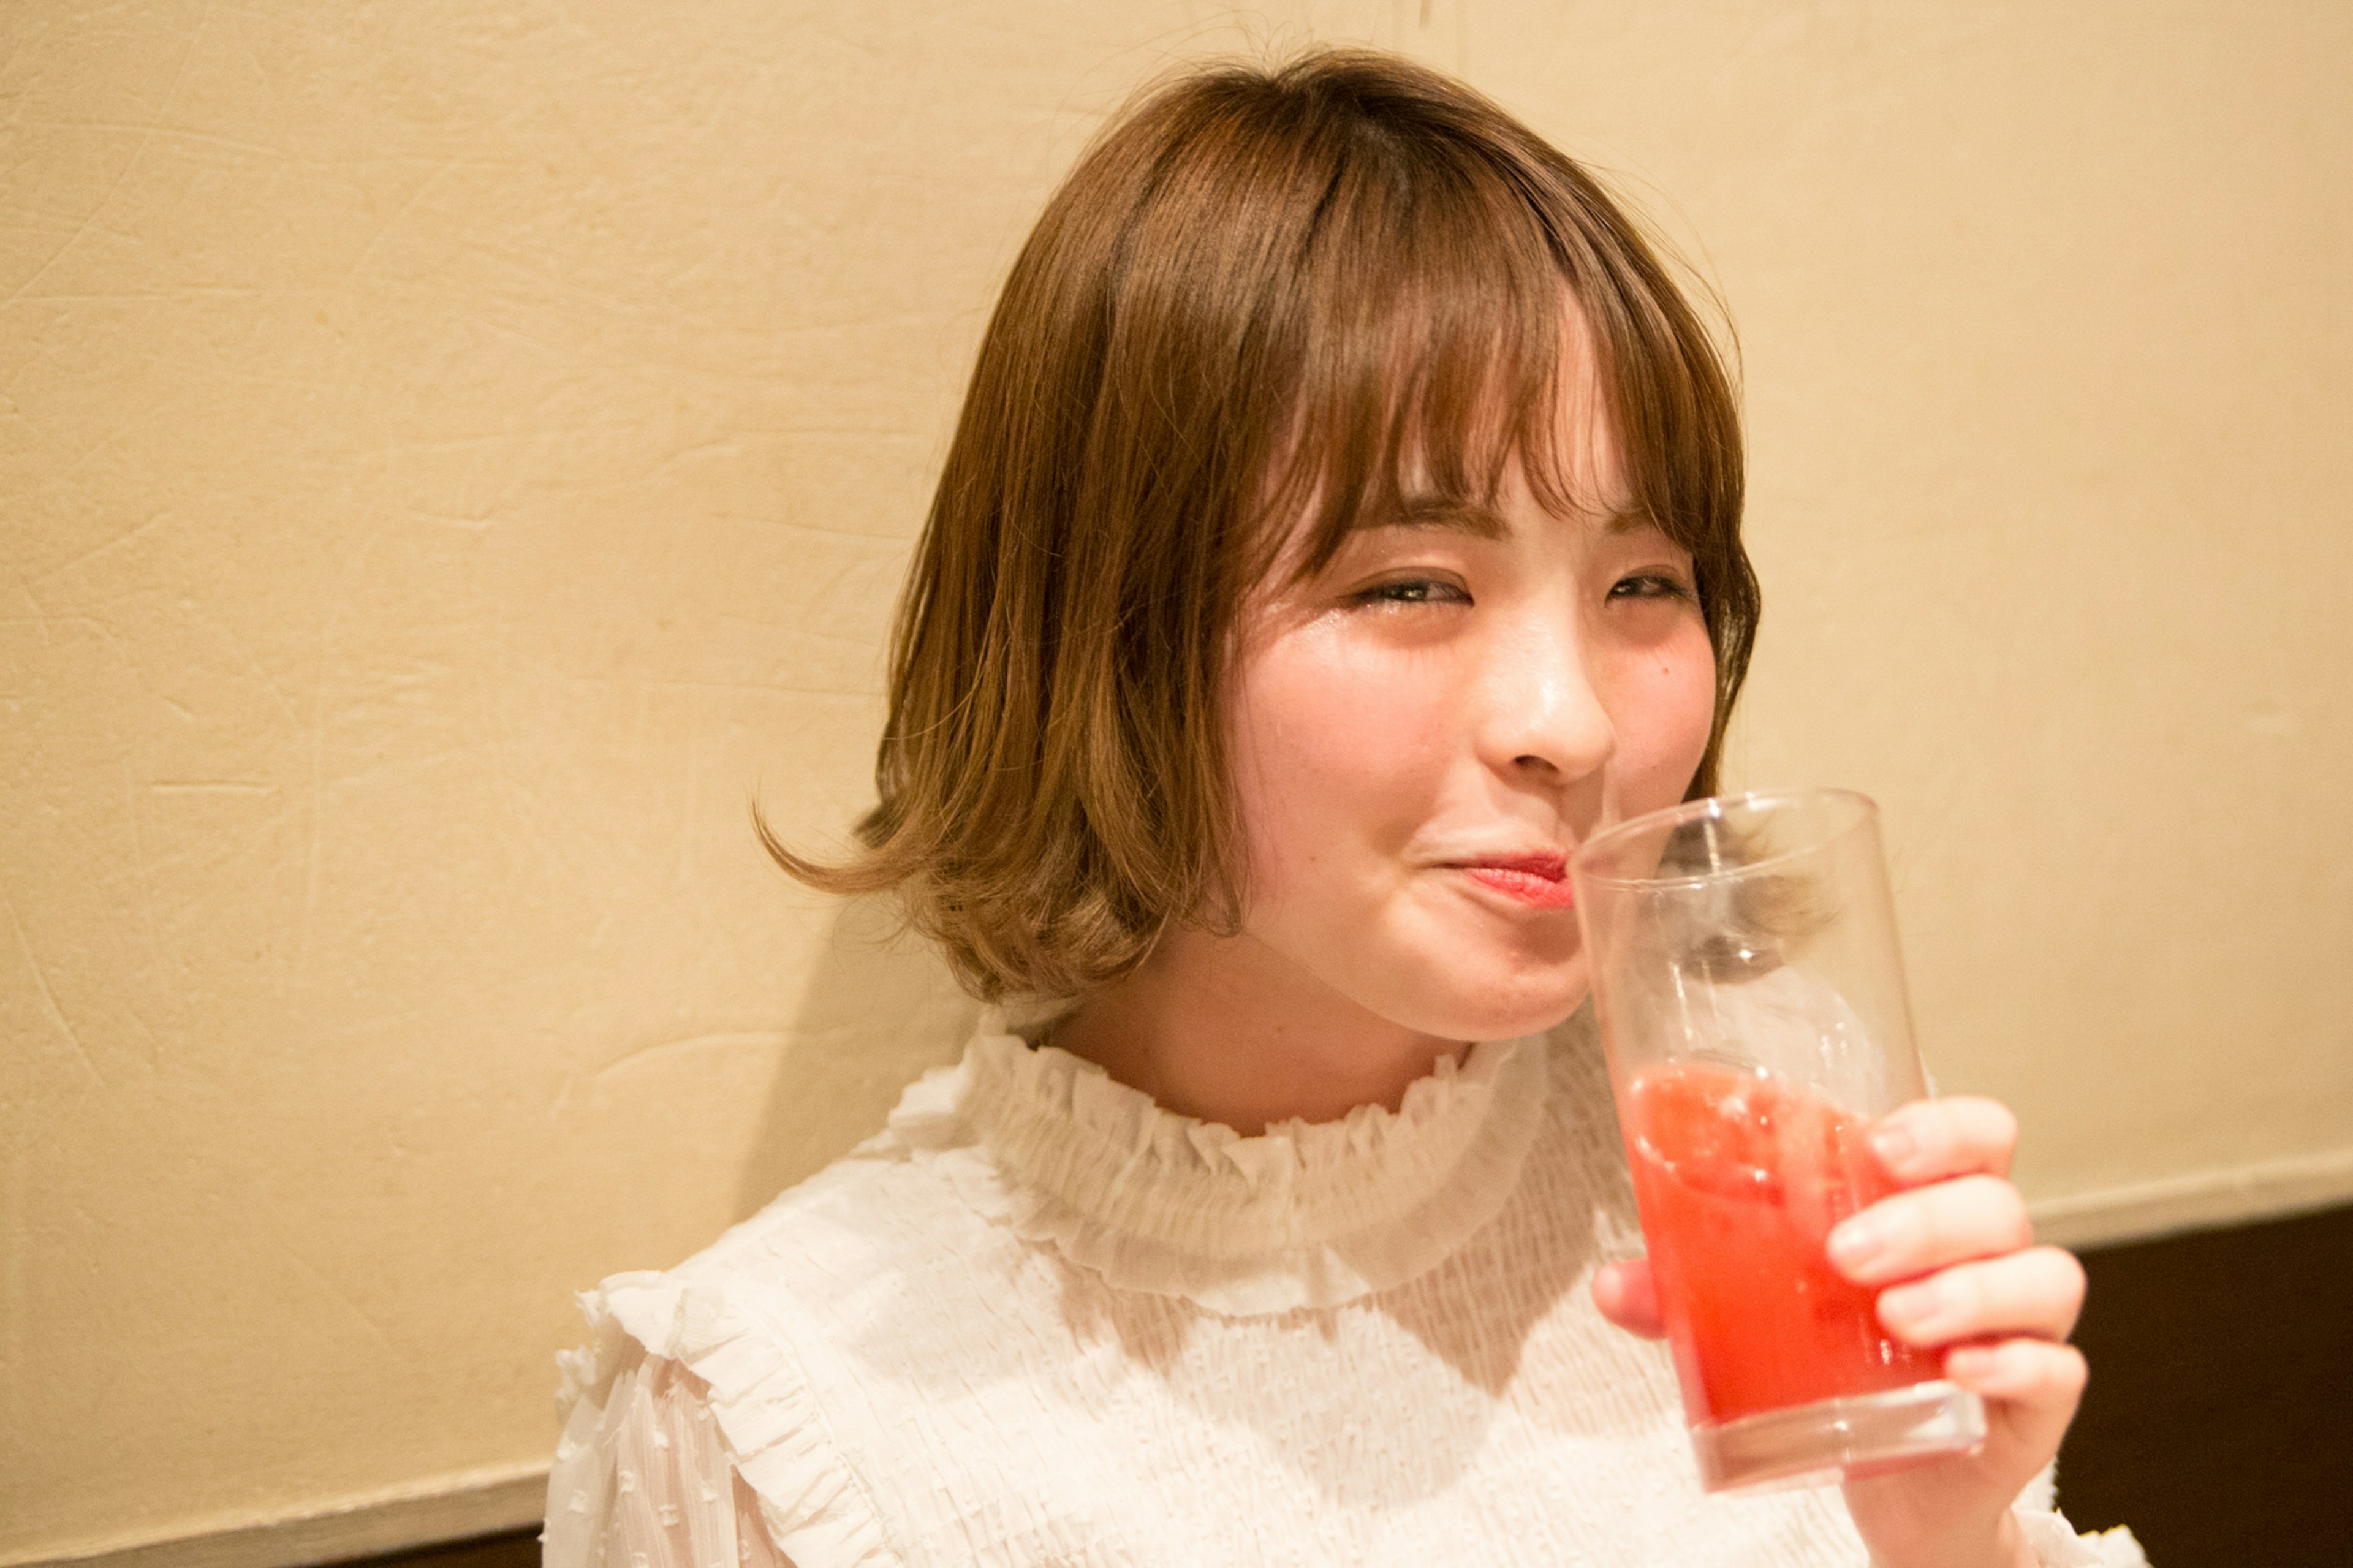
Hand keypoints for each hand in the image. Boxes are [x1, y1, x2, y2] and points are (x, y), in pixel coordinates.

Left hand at [1592, 1096, 2085, 1567]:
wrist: (1887, 1475)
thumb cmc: (1834, 1359)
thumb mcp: (1756, 1314)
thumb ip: (1686, 1290)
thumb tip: (1611, 1282)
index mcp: (1928, 1206)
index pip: (1975, 1134)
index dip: (1945, 1125)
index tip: (1880, 1143)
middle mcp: (1987, 1255)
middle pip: (1996, 1201)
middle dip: (1926, 1217)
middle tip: (1846, 1252)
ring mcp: (2020, 1324)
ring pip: (2043, 1274)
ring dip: (1969, 1288)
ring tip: (1894, 1314)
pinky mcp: (2036, 1401)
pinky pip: (2057, 1368)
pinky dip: (2014, 1363)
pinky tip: (1960, 1371)